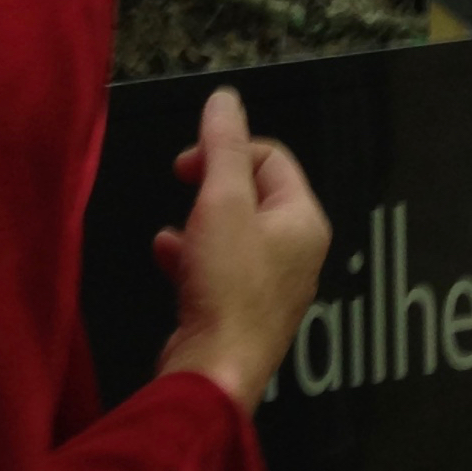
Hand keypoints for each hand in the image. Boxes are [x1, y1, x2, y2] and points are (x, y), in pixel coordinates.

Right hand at [153, 87, 330, 415]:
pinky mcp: (243, 314)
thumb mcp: (221, 201)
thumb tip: (225, 97)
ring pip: (234, 232)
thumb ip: (223, 145)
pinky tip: (169, 257)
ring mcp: (272, 288)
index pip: (270, 158)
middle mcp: (297, 253)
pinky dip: (195, 256)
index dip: (227, 150)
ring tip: (174, 228)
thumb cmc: (226, 285)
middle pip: (253, 194)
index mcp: (303, 221)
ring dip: (200, 221)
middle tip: (181, 185)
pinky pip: (221, 269)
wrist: (213, 373)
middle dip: (212, 186)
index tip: (186, 165)